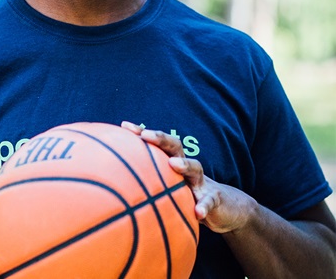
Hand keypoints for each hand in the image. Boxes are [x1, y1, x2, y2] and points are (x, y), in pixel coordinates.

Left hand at [121, 121, 256, 234]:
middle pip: (175, 146)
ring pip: (195, 167)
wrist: (224, 208)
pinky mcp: (214, 199)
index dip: (141, 132)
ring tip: (173, 164)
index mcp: (172, 161)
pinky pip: (209, 201)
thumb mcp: (167, 186)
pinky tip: (198, 212)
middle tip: (146, 136)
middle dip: (161, 138)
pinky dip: (204, 206)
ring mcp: (201, 182)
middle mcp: (186, 166)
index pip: (156, 142)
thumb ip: (147, 183)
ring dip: (184, 164)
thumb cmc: (187, 194)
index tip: (125, 126)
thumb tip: (114, 185)